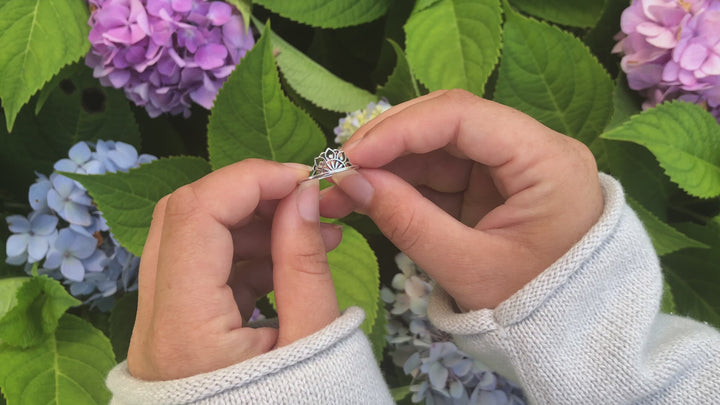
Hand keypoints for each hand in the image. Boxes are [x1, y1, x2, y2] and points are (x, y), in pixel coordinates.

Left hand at [127, 160, 339, 380]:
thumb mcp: (312, 341)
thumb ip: (304, 263)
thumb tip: (303, 195)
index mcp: (184, 327)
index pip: (197, 215)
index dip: (251, 181)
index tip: (306, 179)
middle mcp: (155, 318)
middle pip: (183, 215)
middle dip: (250, 193)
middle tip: (307, 197)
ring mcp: (159, 321)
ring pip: (191, 238)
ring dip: (252, 222)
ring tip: (316, 232)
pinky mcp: (175, 326)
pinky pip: (204, 269)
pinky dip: (247, 251)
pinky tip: (294, 256)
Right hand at [320, 90, 603, 310]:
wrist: (575, 336)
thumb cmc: (536, 309)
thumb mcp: (467, 269)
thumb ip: (407, 220)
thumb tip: (349, 182)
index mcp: (545, 160)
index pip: (462, 116)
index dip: (400, 129)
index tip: (351, 156)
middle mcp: (532, 148)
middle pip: (448, 121)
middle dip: (389, 142)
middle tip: (338, 168)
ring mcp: (512, 164)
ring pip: (439, 145)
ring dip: (390, 163)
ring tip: (343, 186)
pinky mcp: (494, 184)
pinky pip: (443, 171)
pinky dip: (404, 182)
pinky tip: (370, 193)